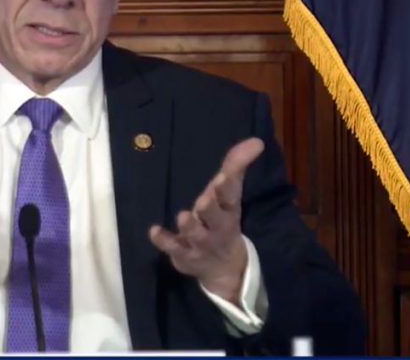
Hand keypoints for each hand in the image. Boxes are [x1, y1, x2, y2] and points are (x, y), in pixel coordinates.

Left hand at [149, 137, 264, 304]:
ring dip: (190, 226)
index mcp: (229, 210)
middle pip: (216, 219)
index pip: (231, 197)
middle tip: (203, 200)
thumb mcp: (228, 194)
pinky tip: (154, 231)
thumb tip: (256, 141)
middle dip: (210, 210)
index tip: (223, 176)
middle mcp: (218, 228)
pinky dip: (164, 240)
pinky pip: (173, 248)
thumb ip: (236, 165)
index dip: (227, 188)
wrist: (224, 268)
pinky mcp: (184, 255)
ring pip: (196, 235)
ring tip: (183, 215)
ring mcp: (201, 244)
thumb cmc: (222, 220)